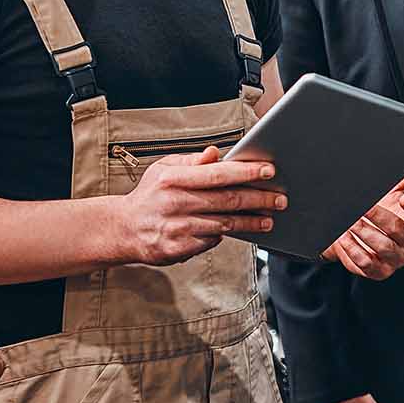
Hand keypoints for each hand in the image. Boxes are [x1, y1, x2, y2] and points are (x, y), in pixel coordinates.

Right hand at [117, 145, 285, 264]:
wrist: (123, 229)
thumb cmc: (149, 195)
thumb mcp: (163, 169)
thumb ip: (191, 162)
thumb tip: (216, 153)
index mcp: (173, 179)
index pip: (218, 174)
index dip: (246, 172)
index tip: (268, 170)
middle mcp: (176, 203)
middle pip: (228, 200)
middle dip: (259, 199)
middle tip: (280, 198)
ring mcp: (178, 228)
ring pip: (225, 223)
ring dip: (251, 221)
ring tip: (269, 218)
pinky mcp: (179, 248)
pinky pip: (212, 240)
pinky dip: (226, 234)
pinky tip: (240, 230)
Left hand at [325, 157, 403, 280]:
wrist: (356, 232)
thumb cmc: (379, 210)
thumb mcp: (392, 190)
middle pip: (397, 230)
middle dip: (376, 216)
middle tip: (361, 207)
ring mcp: (396, 259)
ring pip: (381, 246)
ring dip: (362, 232)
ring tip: (349, 221)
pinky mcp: (379, 271)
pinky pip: (366, 262)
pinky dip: (353, 249)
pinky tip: (344, 237)